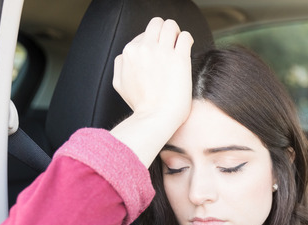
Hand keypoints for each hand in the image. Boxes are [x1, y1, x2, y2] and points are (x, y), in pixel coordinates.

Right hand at [110, 17, 193, 165]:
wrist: (156, 118)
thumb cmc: (141, 106)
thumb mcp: (119, 84)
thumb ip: (120, 65)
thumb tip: (126, 56)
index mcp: (129, 52)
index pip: (144, 34)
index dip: (154, 42)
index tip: (161, 52)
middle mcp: (144, 48)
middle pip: (157, 23)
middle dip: (166, 31)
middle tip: (172, 43)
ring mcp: (162, 52)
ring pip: (171, 25)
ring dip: (177, 33)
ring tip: (180, 45)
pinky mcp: (179, 58)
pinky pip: (185, 36)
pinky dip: (187, 39)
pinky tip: (188, 48)